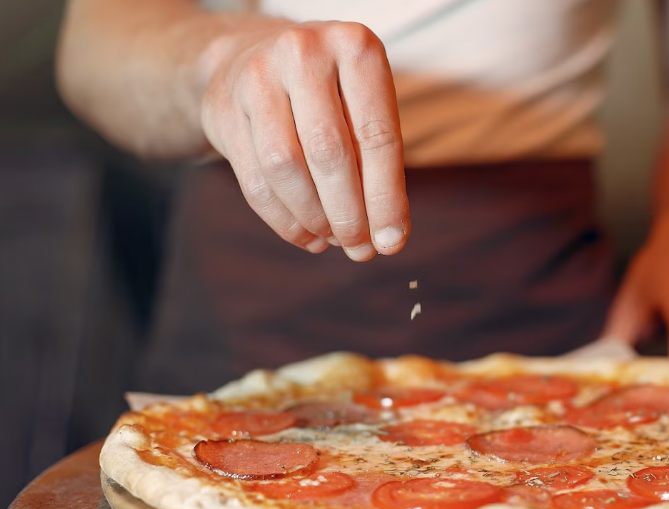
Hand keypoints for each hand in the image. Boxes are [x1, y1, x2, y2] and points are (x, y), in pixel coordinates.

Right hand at [200, 21, 408, 258]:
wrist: (250, 58)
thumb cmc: (328, 93)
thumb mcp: (364, 107)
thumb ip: (379, 165)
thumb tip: (387, 238)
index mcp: (354, 47)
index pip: (376, 135)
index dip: (386, 198)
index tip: (392, 242)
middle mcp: (304, 52)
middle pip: (329, 153)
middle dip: (349, 214)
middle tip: (361, 249)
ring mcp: (256, 76)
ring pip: (285, 168)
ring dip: (314, 218)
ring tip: (334, 241)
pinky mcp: (222, 108)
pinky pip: (255, 181)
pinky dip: (284, 221)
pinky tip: (307, 237)